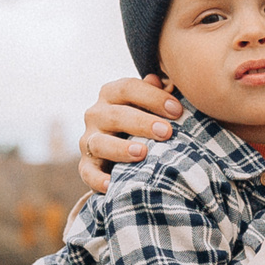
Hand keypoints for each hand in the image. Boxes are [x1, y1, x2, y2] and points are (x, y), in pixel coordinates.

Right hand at [77, 76, 184, 192]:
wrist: (124, 152)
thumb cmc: (144, 122)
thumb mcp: (150, 105)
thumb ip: (155, 93)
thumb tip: (161, 79)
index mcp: (111, 94)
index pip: (128, 88)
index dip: (152, 97)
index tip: (177, 110)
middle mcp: (96, 115)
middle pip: (115, 115)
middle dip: (142, 123)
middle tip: (166, 132)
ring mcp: (88, 140)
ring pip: (100, 143)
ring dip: (121, 148)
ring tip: (142, 153)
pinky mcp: (86, 165)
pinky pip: (88, 173)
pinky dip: (98, 179)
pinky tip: (112, 185)